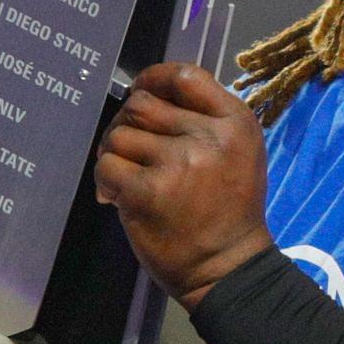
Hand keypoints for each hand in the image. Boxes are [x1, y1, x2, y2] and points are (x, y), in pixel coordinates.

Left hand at [95, 62, 272, 311]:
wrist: (229, 267)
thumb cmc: (228, 208)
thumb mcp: (237, 151)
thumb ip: (204, 119)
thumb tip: (145, 95)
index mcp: (235, 121)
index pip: (185, 76)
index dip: (154, 78)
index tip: (140, 91)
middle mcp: (209, 136)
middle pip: (142, 104)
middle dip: (127, 124)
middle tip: (131, 150)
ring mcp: (179, 163)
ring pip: (119, 134)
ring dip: (115, 155)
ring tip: (127, 178)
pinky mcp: (149, 191)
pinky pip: (107, 165)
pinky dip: (106, 180)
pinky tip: (118, 196)